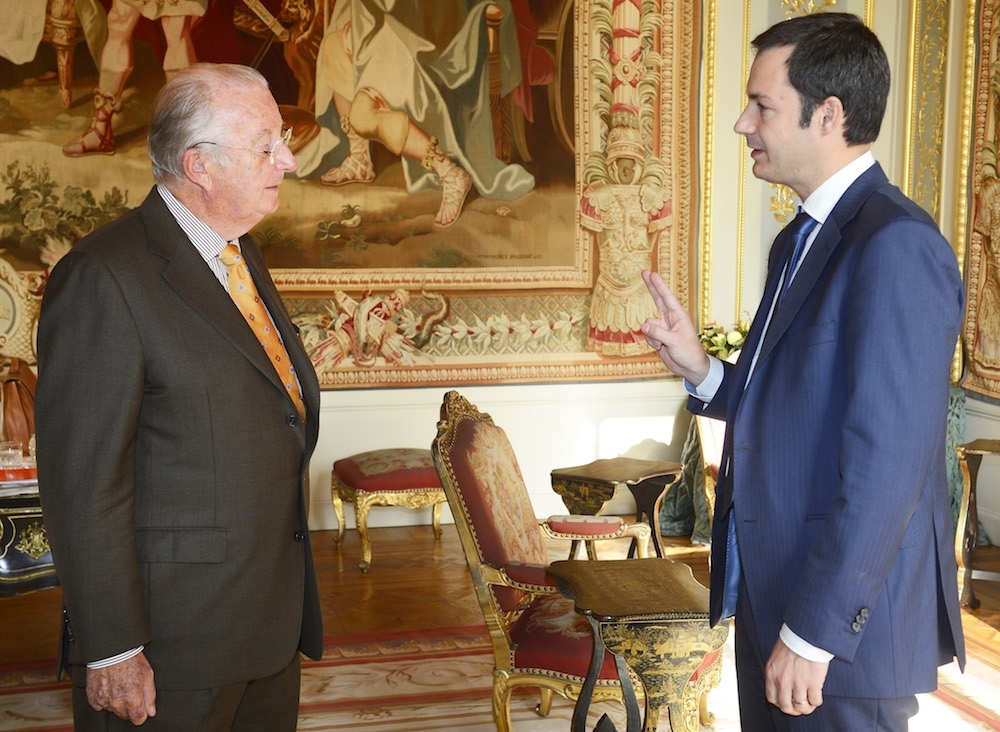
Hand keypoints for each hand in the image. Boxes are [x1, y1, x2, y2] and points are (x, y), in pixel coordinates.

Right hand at [86, 652, 156, 724]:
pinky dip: (104, 699)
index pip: (138, 719)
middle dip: (130, 706)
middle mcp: (116, 702)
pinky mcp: (93, 697)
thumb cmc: (130, 660)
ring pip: (113, 710)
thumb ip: (150, 696)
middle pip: (125, 715)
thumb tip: (151, 712)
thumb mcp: (148, 675)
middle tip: (130, 690)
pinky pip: (99, 705)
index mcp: (132, 698)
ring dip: (117, 702)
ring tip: (119, 685)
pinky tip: (109, 687)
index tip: (142, 708)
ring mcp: (103, 700)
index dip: (141, 713)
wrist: (111, 650)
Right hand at [640, 270, 710, 384]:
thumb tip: (644, 325)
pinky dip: (651, 342)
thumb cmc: (689, 352)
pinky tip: (660, 348)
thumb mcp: (674, 342)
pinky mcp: (658, 337)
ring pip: (648, 325)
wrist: (690, 368)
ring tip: (662, 344)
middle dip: (651, 287)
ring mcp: (663, 328)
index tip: (651, 273)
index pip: (666, 297)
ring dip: (651, 336)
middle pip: (657, 300)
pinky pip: (647, 335)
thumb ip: (658, 333)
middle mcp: (670, 319)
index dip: (658, 285)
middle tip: (644, 273)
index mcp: (678, 316)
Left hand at [764, 638, 828, 715]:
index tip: (787, 702)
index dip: (781, 703)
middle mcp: (782, 681)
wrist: (805, 634)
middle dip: (794, 710)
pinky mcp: (813, 683)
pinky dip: (816, 702)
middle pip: (786, 707)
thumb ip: (777, 672)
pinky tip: (817, 696)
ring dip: (807, 707)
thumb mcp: (776, 657)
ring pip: (801, 707)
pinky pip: (815, 701)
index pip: (772, 699)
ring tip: (810, 703)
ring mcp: (798, 683)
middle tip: (800, 707)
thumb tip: (781, 686)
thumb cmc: (792, 643)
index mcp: (771, 674)